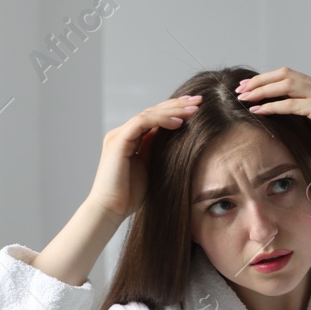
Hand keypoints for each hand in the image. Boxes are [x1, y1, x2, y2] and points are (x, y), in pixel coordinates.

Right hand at [85, 95, 201, 217]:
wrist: (111, 209)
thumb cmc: (131, 195)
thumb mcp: (152, 168)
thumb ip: (159, 151)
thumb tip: (180, 138)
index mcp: (131, 139)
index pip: (155, 118)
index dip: (175, 111)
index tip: (197, 108)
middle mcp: (123, 133)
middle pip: (153, 111)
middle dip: (177, 104)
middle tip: (199, 100)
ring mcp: (119, 136)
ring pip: (148, 113)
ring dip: (173, 110)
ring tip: (194, 109)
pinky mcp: (118, 141)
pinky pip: (141, 122)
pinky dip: (161, 120)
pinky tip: (179, 122)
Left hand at [235, 67, 310, 168]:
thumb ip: (301, 112)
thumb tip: (275, 110)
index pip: (288, 75)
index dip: (266, 79)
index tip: (247, 87)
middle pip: (284, 75)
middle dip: (259, 81)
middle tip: (240, 90)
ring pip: (286, 85)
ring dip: (262, 91)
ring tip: (244, 99)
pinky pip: (291, 104)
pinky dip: (272, 106)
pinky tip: (258, 111)